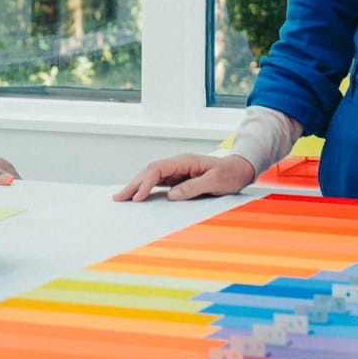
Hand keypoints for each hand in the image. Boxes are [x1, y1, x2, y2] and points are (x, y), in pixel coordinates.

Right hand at [113, 153, 255, 201]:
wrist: (239, 169)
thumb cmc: (229, 174)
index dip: (145, 183)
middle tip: (118, 198)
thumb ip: (193, 187)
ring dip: (136, 186)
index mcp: (184, 161)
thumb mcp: (215, 182)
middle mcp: (177, 163)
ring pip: (151, 176)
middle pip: (149, 171)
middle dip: (133, 184)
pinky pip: (158, 182)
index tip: (137, 197)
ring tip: (121, 198)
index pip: (157, 169)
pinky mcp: (179, 178)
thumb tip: (171, 195)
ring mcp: (177, 170)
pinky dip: (146, 189)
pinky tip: (138, 196)